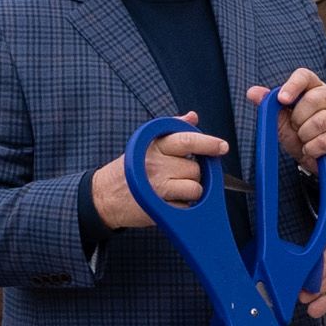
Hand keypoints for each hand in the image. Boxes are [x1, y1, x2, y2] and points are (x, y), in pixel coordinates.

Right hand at [91, 114, 226, 232]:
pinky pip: (186, 206)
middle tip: (176, 175)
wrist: (103, 196)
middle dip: (193, 173)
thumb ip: (171, 129)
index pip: (187, 140)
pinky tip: (166, 200)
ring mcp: (158, 187)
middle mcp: (157, 165)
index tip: (221, 147)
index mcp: (155, 146)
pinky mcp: (159, 207)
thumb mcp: (145, 144)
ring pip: (195, 188)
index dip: (208, 143)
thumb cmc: (127, 170)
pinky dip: (181, 206)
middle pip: (196, 168)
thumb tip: (192, 117)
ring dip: (189, 192)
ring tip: (172, 189)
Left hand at [260, 68, 325, 166]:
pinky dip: (313, 149)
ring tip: (306, 141)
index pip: (304, 76)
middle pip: (312, 100)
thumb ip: (270, 107)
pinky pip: (324, 140)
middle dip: (298, 120)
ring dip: (305, 137)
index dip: (293, 86)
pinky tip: (313, 150)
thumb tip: (252, 92)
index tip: (282, 100)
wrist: (320, 160)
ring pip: (318, 123)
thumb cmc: (302, 135)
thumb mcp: (283, 122)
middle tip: (297, 129)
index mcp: (313, 87)